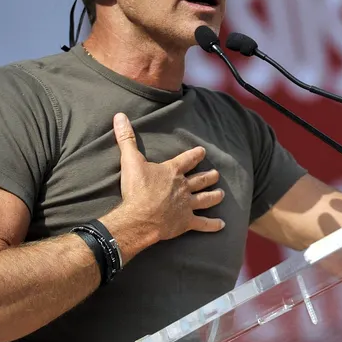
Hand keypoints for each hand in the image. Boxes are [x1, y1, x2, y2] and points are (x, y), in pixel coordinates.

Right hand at [112, 112, 224, 241]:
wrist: (139, 217)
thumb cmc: (136, 189)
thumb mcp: (130, 160)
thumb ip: (126, 138)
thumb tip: (120, 116)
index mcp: (172, 172)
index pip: (187, 159)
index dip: (196, 154)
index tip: (203, 151)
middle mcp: (183, 187)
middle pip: (201, 180)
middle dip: (210, 176)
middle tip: (216, 174)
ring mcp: (186, 205)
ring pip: (205, 199)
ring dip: (214, 196)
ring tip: (221, 194)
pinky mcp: (186, 222)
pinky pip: (203, 223)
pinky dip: (213, 224)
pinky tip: (222, 225)